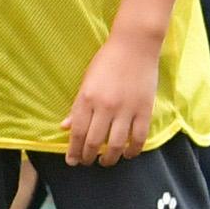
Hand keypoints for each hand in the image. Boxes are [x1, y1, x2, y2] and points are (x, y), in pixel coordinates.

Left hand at [64, 32, 156, 166]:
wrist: (134, 46)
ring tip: (105, 161)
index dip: (73, 150)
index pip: (77, 132)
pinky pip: (139, 137)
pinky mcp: (145, 110)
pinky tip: (128, 154)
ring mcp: (126, 109)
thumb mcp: (86, 82)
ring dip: (110, 158)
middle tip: (86, 162)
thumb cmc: (107, 62)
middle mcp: (105, 107)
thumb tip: (65, 127)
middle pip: (95, 141)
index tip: (72, 161)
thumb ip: (77, 107)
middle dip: (88, 156)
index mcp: (87, 99)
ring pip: (116, 144)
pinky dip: (133, 150)